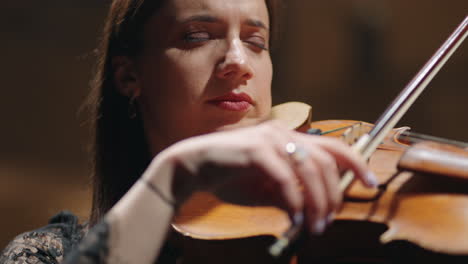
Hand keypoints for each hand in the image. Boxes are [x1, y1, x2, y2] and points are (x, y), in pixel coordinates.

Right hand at [145, 121, 376, 233]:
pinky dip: (294, 202)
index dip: (356, 163)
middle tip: (328, 220)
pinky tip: (294, 218)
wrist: (195, 167)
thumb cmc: (230, 176)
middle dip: (333, 195)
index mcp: (288, 137)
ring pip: (309, 170)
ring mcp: (270, 139)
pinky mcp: (256, 150)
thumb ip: (291, 194)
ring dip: (317, 202)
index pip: (333, 145)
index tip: (370, 183)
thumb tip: (315, 211)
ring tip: (314, 226)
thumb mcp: (267, 189)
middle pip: (326, 161)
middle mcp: (283, 133)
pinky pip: (285, 179)